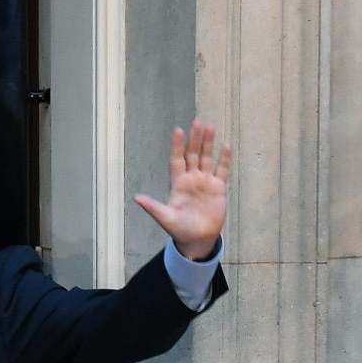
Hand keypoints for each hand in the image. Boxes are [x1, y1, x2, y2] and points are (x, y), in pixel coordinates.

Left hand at [134, 119, 231, 260]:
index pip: (177, 160)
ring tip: (210, 127)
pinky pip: (222, 170)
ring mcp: (205, 182)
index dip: (177, 146)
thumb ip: (153, 207)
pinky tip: (225, 146)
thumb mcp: (165, 218)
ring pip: (207, 158)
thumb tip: (136, 198)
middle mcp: (191, 179)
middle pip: (193, 154)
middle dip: (195, 139)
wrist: (197, 240)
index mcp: (178, 183)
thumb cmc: (180, 229)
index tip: (178, 130)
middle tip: (197, 122)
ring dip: (208, 143)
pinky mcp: (218, 188)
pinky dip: (224, 159)